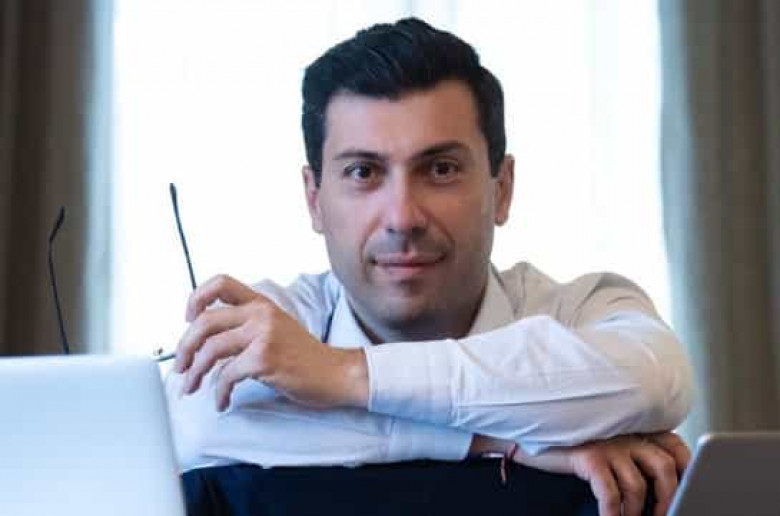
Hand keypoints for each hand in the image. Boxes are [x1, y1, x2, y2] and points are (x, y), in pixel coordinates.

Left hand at [174, 274, 368, 410]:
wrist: (336, 373)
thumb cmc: (305, 357)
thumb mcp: (277, 328)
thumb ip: (247, 325)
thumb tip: (206, 340)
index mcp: (261, 303)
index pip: (220, 282)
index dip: (196, 298)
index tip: (188, 319)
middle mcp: (260, 314)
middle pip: (204, 321)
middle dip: (185, 347)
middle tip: (181, 366)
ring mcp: (263, 335)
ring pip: (210, 349)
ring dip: (195, 373)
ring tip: (191, 387)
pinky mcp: (264, 359)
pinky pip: (226, 376)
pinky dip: (218, 393)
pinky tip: (222, 401)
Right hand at [471, 432, 688, 515]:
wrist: (524, 429)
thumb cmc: (569, 441)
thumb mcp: (606, 442)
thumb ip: (631, 454)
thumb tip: (660, 489)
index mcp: (636, 424)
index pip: (677, 448)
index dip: (687, 474)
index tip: (684, 495)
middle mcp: (625, 429)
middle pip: (664, 467)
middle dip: (668, 499)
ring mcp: (606, 441)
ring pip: (638, 485)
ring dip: (638, 513)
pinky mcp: (587, 454)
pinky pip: (609, 492)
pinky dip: (613, 512)